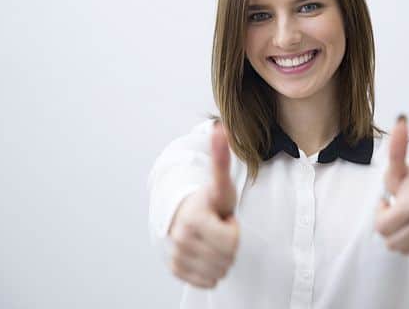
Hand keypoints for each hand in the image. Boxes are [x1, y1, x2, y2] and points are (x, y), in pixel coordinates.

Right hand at [168, 121, 239, 287]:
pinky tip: (204, 252)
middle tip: (217, 227)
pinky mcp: (176, 270)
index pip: (231, 242)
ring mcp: (176, 256)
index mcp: (193, 220)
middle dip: (227, 242)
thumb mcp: (219, 182)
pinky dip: (211, 270)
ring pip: (218, 272)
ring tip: (211, 238)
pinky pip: (207, 281)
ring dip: (220, 257)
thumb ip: (220, 157)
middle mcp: (181, 240)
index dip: (232, 229)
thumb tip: (221, 127)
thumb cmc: (208, 200)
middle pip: (226, 258)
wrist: (183, 214)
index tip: (222, 217)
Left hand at [374, 115, 408, 258]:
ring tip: (408, 216)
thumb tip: (401, 119)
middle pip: (392, 243)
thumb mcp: (398, 167)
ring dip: (402, 236)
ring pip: (405, 250)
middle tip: (398, 210)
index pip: (382, 228)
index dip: (381, 214)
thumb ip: (397, 148)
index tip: (388, 201)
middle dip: (390, 227)